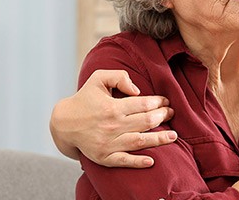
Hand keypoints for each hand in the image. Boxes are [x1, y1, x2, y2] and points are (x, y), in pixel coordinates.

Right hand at [49, 69, 177, 167]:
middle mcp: (112, 126)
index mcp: (112, 107)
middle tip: (172, 114)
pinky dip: (138, 162)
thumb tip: (137, 90)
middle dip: (162, 117)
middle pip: (146, 122)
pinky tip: (152, 161)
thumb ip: (118, 77)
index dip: (158, 103)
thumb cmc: (84, 99)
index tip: (165, 102)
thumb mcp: (97, 78)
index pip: (143, 105)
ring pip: (140, 141)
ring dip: (160, 139)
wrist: (64, 123)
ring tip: (174, 136)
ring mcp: (109, 143)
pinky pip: (124, 160)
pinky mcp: (104, 157)